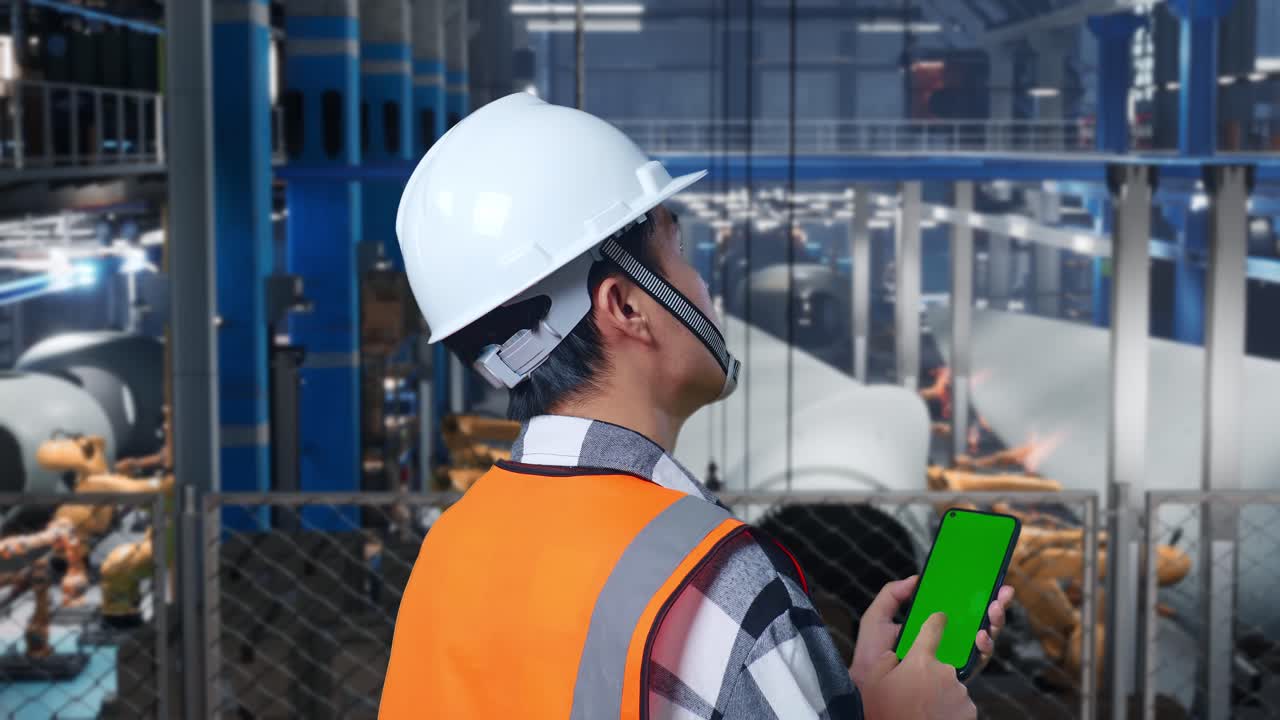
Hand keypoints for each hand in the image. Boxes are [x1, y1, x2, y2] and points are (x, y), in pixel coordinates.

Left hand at [848, 576, 1014, 685]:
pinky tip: (981, 635)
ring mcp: (954, 658)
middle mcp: (947, 641)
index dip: (974, 595)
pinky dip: (984, 647)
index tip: (987, 579)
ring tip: (994, 609)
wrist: (869, 685)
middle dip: (995, 605)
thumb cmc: (871, 655)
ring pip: (983, 639)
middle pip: (977, 621)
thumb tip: (916, 579)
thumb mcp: (877, 619)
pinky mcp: (957, 676)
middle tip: (1002, 592)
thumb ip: (891, 595)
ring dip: (994, 622)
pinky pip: (978, 662)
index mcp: (931, 626)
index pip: (958, 608)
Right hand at [859, 612, 975, 719]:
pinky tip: (935, 717)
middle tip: (916, 693)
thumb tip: (893, 655)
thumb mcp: (875, 683)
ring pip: (950, 686)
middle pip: (940, 665)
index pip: (932, 629)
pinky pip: (959, 704)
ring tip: (924, 709)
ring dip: (940, 694)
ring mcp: (959, 692)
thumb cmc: (887, 713)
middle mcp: (944, 671)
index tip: (940, 617)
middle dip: (930, 675)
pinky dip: (950, 710)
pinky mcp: (968, 711)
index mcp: (920, 660)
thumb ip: (885, 662)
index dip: (936, 621)